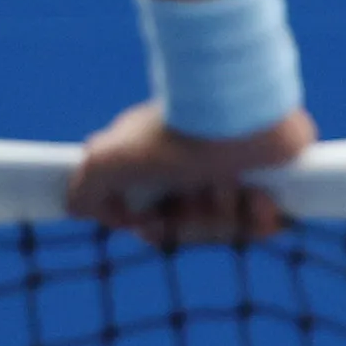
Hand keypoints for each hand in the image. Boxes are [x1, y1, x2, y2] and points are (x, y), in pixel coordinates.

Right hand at [66, 97, 310, 247]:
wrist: (241, 114)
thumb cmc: (174, 134)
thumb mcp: (107, 159)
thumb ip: (85, 187)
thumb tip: (78, 208)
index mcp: (158, 169)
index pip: (154, 224)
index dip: (155, 229)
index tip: (153, 222)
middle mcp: (193, 174)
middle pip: (188, 231)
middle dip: (191, 222)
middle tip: (195, 193)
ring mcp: (231, 177)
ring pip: (222, 230)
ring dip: (224, 213)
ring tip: (230, 181)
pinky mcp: (267, 184)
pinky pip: (260, 226)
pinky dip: (259, 217)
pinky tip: (259, 195)